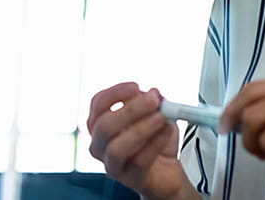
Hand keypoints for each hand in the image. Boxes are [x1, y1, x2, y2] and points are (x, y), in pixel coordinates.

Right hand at [87, 84, 195, 199]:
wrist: (167, 172)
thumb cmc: (155, 142)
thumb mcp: (155, 114)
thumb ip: (152, 103)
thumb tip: (153, 93)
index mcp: (100, 124)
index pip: (98, 104)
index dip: (115, 93)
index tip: (136, 86)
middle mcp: (100, 145)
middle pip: (104, 126)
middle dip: (131, 110)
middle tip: (153, 101)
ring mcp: (112, 164)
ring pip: (117, 148)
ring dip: (141, 129)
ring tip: (160, 118)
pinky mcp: (130, 178)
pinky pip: (139, 161)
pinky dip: (155, 143)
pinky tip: (167, 131)